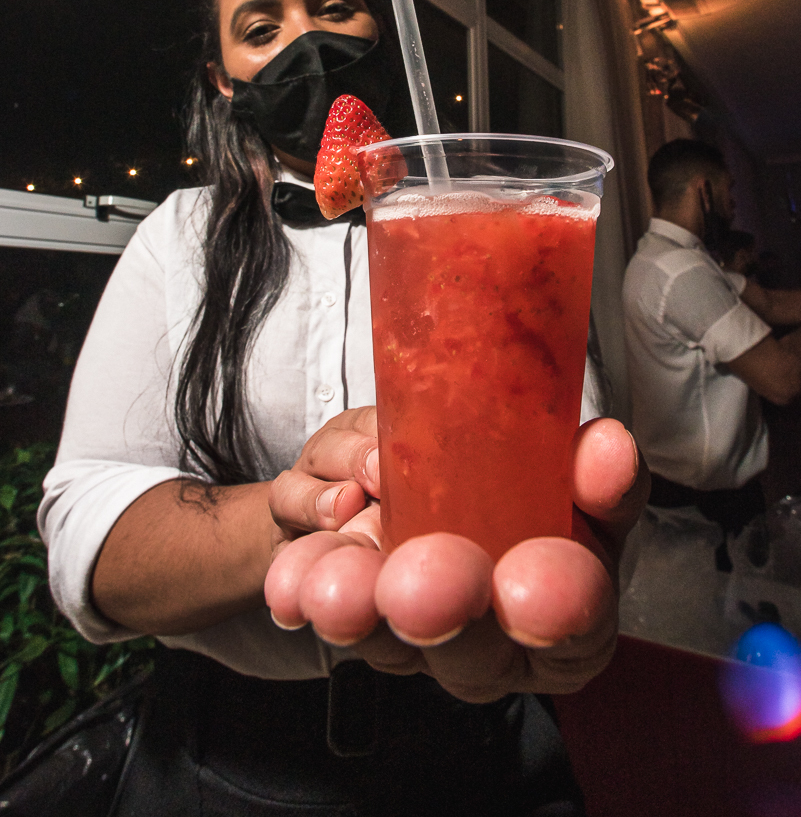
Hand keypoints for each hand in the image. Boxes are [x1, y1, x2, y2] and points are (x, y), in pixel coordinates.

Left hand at [264, 417, 648, 699]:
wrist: (458, 481)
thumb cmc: (535, 490)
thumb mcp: (575, 473)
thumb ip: (591, 467)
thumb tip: (606, 447)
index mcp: (571, 614)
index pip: (577, 629)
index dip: (557, 612)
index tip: (531, 590)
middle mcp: (496, 646)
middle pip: (473, 651)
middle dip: (443, 614)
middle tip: (418, 585)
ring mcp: (422, 641)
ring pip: (386, 638)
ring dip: (356, 604)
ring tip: (333, 583)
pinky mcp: (361, 618)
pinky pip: (329, 607)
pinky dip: (307, 585)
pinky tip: (291, 577)